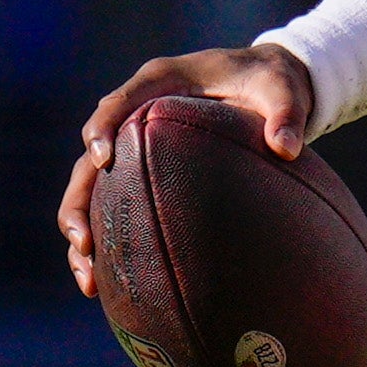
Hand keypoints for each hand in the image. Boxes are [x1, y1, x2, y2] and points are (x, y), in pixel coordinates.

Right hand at [59, 45, 315, 294]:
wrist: (269, 83)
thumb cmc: (272, 83)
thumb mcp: (284, 91)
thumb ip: (286, 116)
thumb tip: (287, 149)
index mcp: (159, 82)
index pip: (117, 105)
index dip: (102, 130)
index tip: (102, 159)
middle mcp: (136, 113)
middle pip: (88, 159)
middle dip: (79, 201)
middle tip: (84, 241)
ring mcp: (135, 144)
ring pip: (92, 188)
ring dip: (83, 230)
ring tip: (89, 280)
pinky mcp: (143, 170)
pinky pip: (116, 204)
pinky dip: (109, 240)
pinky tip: (110, 284)